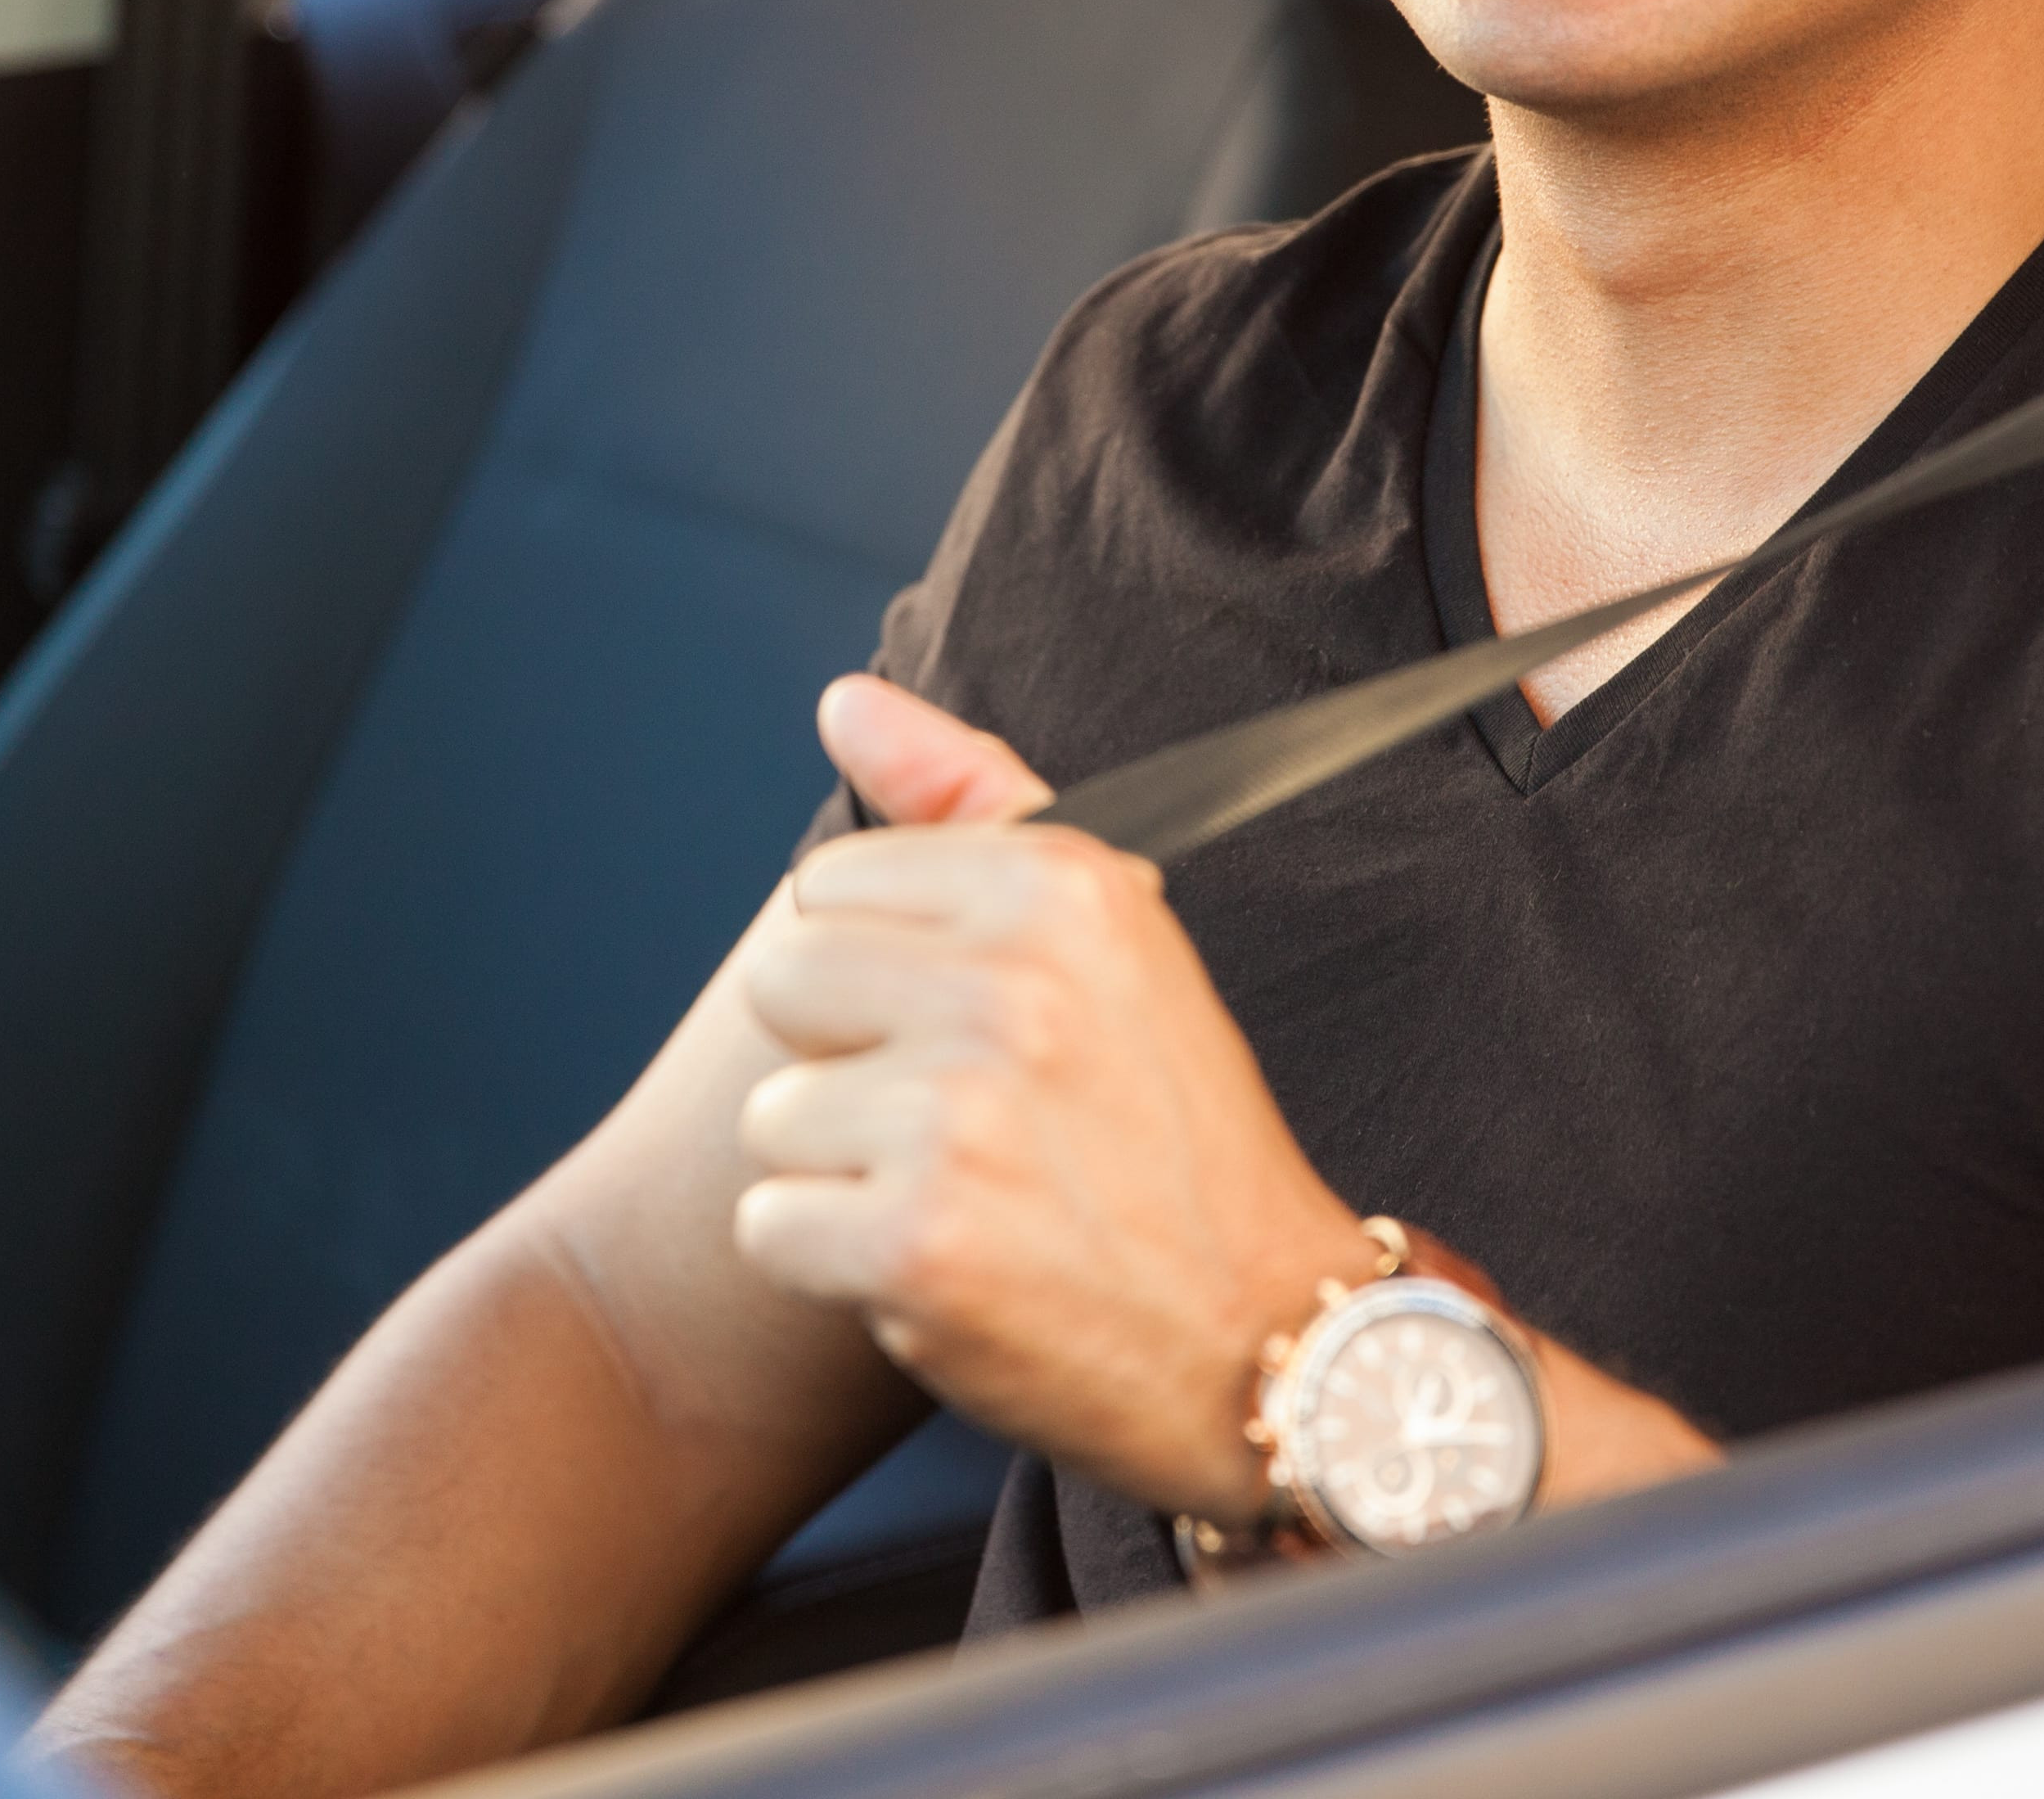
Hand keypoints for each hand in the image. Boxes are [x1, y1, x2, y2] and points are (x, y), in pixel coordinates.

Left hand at [730, 675, 1377, 1518]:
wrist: (1273, 1344)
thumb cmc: (1180, 1136)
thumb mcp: (1115, 936)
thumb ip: (974, 798)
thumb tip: (844, 700)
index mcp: (1062, 890)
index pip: (835, 885)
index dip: (890, 971)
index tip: (980, 1031)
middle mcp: (1012, 989)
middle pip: (783, 984)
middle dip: (849, 1061)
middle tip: (963, 1120)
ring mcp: (960, 1120)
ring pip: (772, 1114)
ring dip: (845, 1173)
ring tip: (968, 1198)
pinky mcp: (916, 1246)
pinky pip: (770, 1226)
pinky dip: (837, 1265)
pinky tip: (943, 1268)